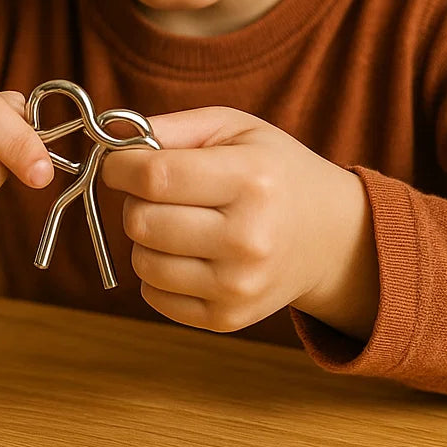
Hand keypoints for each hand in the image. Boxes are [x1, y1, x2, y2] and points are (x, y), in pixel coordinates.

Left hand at [101, 108, 377, 338]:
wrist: (331, 236)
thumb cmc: (275, 171)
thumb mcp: (237, 128)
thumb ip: (174, 127)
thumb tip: (116, 138)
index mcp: (251, 180)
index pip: (155, 176)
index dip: (121, 167)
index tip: (119, 163)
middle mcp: (248, 238)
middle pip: (142, 222)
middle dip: (135, 201)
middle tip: (158, 191)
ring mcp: (238, 285)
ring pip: (143, 262)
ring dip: (146, 237)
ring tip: (178, 220)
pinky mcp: (228, 318)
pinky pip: (154, 296)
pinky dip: (158, 272)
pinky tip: (187, 252)